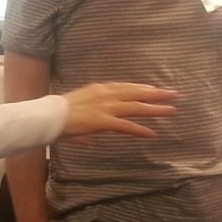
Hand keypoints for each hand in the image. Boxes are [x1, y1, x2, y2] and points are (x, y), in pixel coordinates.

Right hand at [60, 83, 175, 138]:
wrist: (48, 116)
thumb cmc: (58, 114)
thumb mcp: (77, 107)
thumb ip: (88, 117)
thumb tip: (89, 135)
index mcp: (99, 89)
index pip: (125, 87)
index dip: (141, 88)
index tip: (154, 88)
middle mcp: (106, 95)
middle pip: (136, 93)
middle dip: (156, 94)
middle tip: (173, 94)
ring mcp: (106, 108)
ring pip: (136, 107)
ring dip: (155, 109)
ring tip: (171, 111)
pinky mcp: (104, 122)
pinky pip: (127, 126)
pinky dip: (141, 130)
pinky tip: (153, 133)